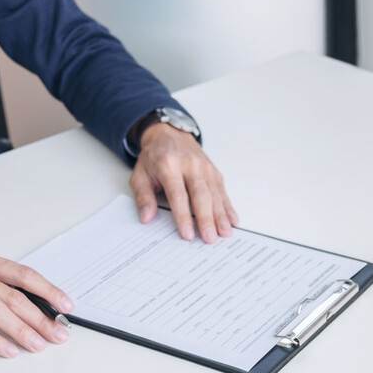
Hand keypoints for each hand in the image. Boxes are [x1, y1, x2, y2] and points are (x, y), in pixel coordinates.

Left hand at [129, 123, 238, 242]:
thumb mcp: (139, 175)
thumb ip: (143, 197)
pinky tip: (233, 221)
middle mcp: (190, 165)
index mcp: (168, 165)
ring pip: (215, 194)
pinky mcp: (214, 171)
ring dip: (221, 216)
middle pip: (201, 195)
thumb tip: (147, 217)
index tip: (187, 234)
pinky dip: (228, 207)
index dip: (184, 216)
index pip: (178, 194)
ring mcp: (205, 168)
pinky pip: (222, 191)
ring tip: (224, 234)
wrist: (169, 134)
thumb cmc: (154, 158)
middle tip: (210, 239)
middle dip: (206, 219)